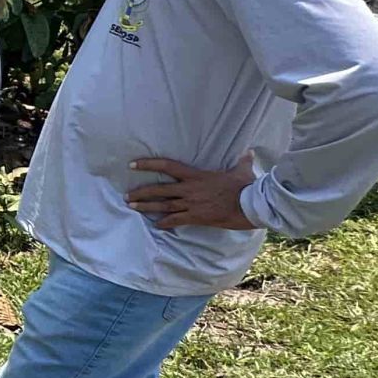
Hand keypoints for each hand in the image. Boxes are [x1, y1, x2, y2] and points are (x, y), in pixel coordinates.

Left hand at [126, 153, 256, 230]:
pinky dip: (165, 223)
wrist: (251, 205)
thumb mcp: (242, 171)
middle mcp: (189, 189)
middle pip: (159, 189)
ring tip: (132, 207)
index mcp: (196, 175)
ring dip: (147, 207)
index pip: (167, 166)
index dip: (148, 164)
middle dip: (141, 192)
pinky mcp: (197, 217)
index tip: (132, 164)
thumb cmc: (246, 187)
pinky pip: (176, 221)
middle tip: (126, 195)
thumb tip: (249, 152)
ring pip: (164, 205)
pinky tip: (156, 225)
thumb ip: (242, 161)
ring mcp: (192, 204)